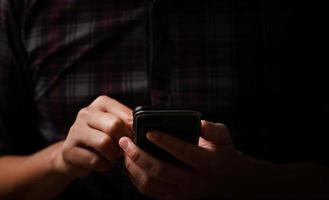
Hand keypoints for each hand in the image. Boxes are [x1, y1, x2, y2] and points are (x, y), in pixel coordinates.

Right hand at [52, 96, 132, 177]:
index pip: (127, 115)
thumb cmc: (102, 138)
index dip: (135, 130)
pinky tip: (101, 162)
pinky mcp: (69, 149)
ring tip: (112, 156)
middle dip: (123, 142)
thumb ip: (129, 125)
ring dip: (113, 154)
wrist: (73, 155)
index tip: (136, 139)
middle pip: (115, 125)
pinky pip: (95, 160)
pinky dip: (104, 165)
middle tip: (123, 149)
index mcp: (102, 103)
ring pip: (104, 142)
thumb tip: (144, 130)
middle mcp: (86, 112)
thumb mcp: (116, 127)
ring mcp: (75, 130)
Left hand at [119, 120, 241, 198]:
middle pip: (160, 170)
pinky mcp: (174, 198)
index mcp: (206, 163)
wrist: (228, 179)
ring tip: (125, 151)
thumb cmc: (221, 152)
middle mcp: (193, 181)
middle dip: (139, 154)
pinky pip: (149, 191)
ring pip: (151, 183)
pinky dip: (136, 178)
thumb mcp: (224, 137)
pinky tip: (130, 163)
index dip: (165, 141)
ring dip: (133, 166)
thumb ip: (212, 129)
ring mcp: (182, 193)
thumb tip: (198, 123)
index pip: (182, 152)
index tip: (148, 131)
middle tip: (125, 140)